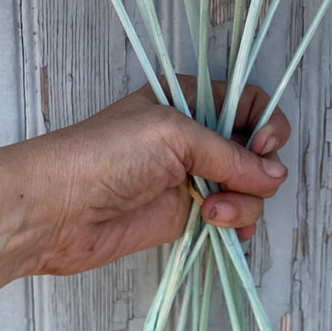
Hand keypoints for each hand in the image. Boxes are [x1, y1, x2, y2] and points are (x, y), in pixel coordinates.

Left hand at [0, 80, 289, 291]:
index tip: (263, 146)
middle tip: (239, 182)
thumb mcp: (172, 135)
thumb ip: (229, 154)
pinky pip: (229, 217)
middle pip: (254, 149)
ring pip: (247, 188)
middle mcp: (193, 137)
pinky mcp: (184, 216)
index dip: (266, 124)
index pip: (248, 103)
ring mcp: (190, 178)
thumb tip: (275, 175)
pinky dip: (237, 224)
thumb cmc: (103, 154)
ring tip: (214, 212)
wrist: (57, 208)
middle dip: (257, 169)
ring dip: (244, 202)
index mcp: (189, 101)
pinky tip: (227, 229)